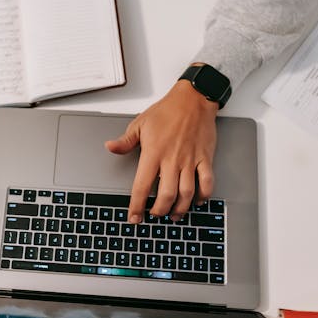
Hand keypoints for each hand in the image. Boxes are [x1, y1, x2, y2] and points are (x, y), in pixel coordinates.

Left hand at [105, 78, 218, 223]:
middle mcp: (172, 160)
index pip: (142, 186)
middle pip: (166, 195)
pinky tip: (197, 201)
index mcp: (153, 153)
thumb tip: (110, 147)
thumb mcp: (140, 124)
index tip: (134, 217)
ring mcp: (190, 160)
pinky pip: (207, 182)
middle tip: (155, 215)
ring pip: (186, 193)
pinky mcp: (205, 158)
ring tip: (173, 214)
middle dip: (159, 211)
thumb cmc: (167, 111)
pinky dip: (203, 195)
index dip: (137, 206)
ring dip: (180, 208)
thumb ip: (125, 141)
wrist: (193, 99)